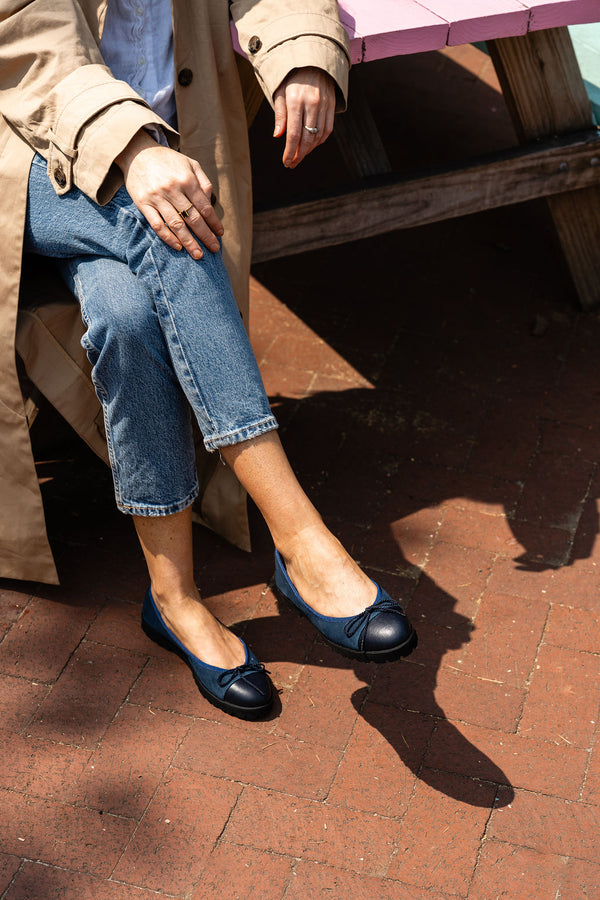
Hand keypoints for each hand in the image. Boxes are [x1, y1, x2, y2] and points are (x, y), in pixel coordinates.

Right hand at [115, 130, 223, 259]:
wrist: (137, 151)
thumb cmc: (168, 160)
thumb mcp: (190, 163)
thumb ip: (203, 181)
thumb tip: (211, 201)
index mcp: (187, 180)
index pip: (204, 207)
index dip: (214, 223)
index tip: (220, 234)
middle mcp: (173, 189)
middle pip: (193, 219)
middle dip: (205, 236)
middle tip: (214, 249)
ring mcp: (157, 197)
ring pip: (176, 225)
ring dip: (189, 242)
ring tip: (198, 255)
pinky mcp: (143, 204)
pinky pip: (157, 225)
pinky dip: (168, 238)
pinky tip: (178, 247)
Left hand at [273, 66, 335, 168]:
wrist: (313, 60)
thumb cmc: (291, 78)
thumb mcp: (280, 92)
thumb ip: (280, 114)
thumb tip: (278, 136)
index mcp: (295, 99)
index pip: (293, 134)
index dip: (289, 151)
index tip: (286, 162)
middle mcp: (311, 103)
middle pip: (307, 138)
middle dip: (299, 154)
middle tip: (292, 163)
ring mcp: (324, 104)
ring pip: (318, 136)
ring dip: (309, 150)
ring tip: (300, 155)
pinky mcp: (332, 105)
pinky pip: (327, 129)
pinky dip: (319, 140)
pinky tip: (311, 145)